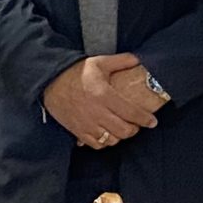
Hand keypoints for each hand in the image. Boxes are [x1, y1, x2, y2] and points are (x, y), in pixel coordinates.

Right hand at [42, 54, 160, 150]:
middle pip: (123, 130)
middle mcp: (96, 112)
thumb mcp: (99, 63)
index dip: (145, 119)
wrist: (50, 82)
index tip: (153, 121)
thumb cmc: (76, 72)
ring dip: (120, 136)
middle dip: (134, 129)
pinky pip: (97, 144)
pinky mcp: (77, 131)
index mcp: (103, 95)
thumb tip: (139, 59)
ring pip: (111, 140)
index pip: (130, 112)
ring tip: (123, 128)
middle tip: (137, 124)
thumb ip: (121, 61)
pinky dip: (106, 142)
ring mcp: (86, 124)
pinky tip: (108, 134)